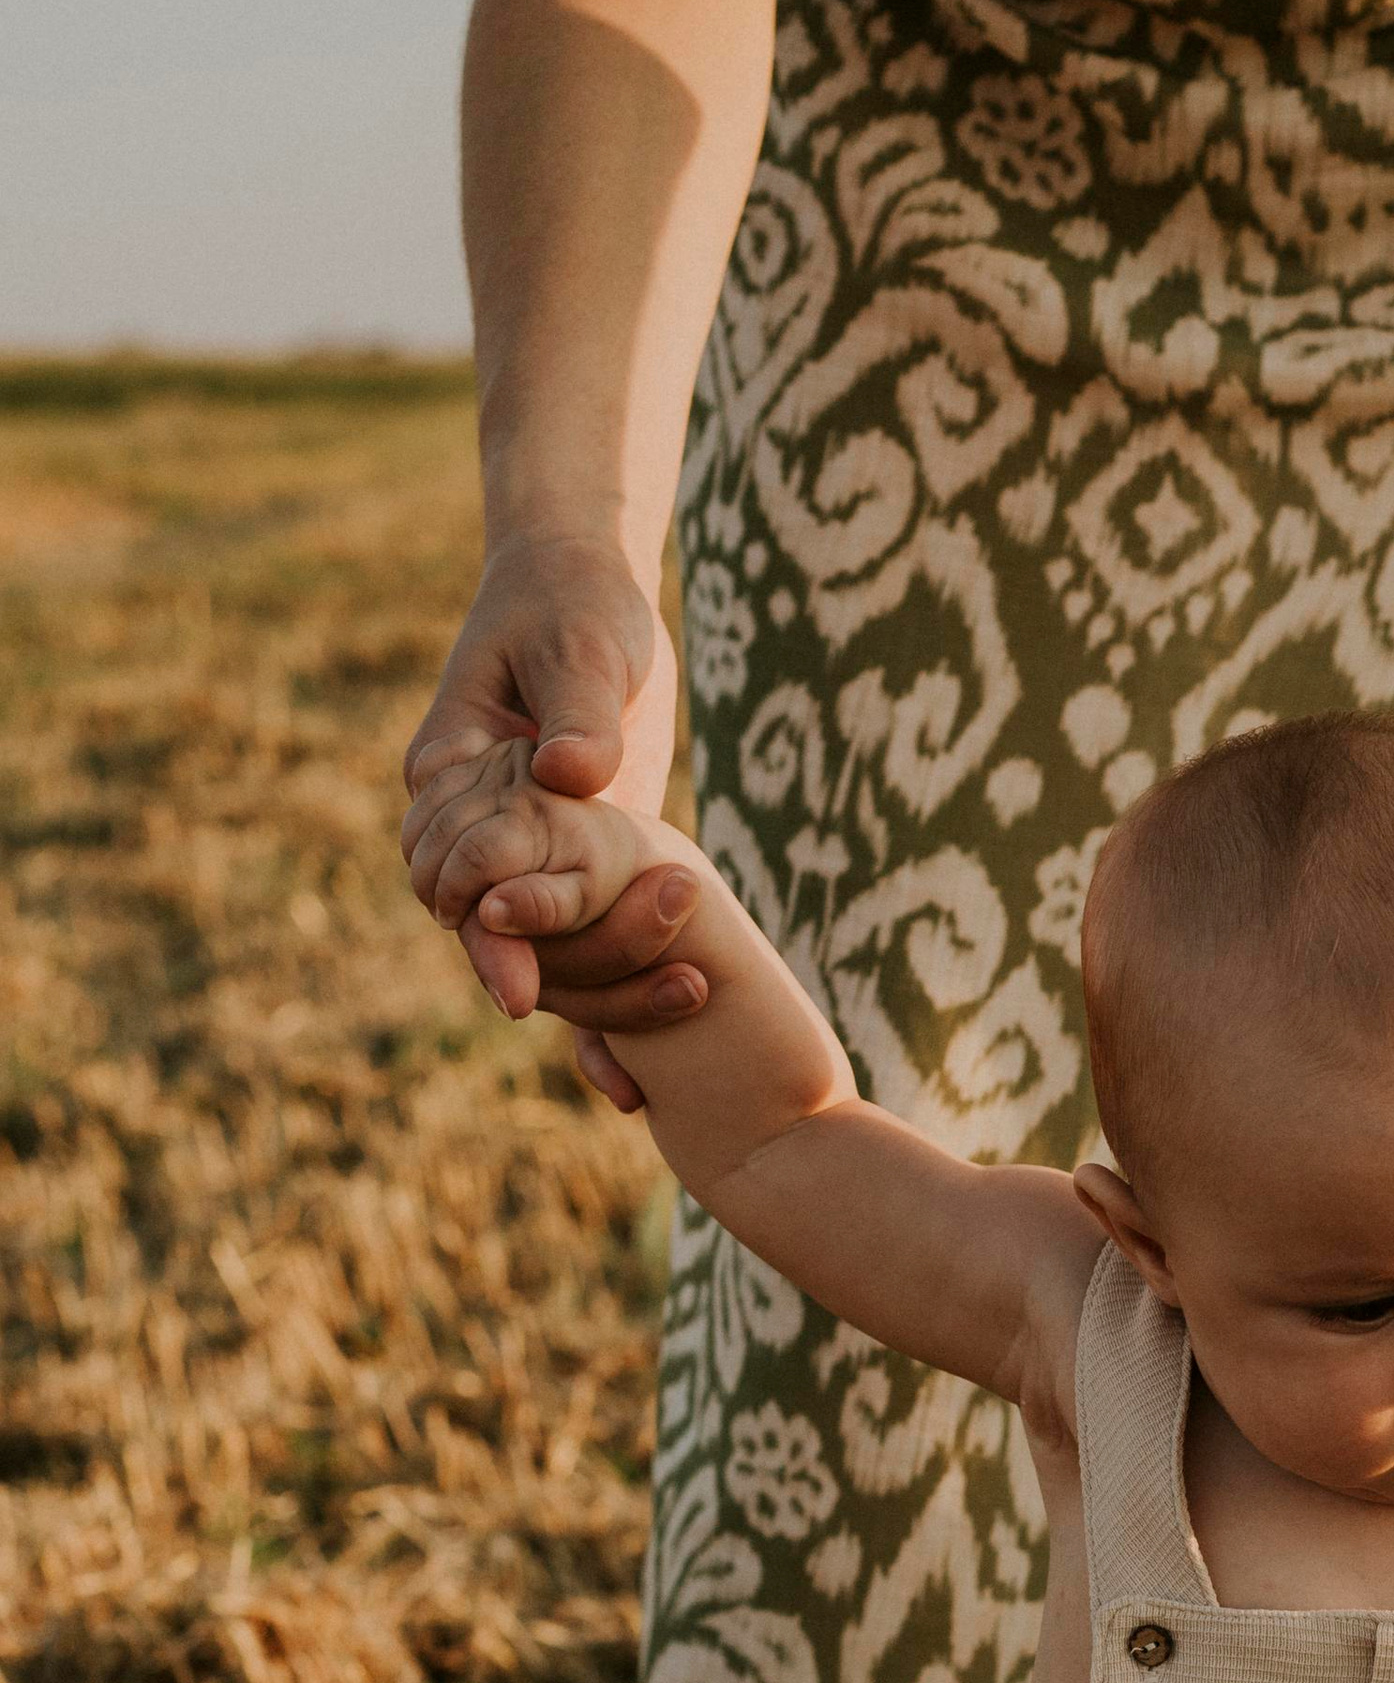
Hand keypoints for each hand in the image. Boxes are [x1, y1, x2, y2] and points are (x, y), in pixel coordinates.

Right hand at [401, 529, 677, 1019]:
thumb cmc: (574, 603)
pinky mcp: (581, 872)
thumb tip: (574, 776)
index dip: (486, 935)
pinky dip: (607, 1015)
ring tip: (654, 1059)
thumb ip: (578, 711)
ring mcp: (527, 857)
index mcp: (449, 770)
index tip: (518, 989)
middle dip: (543, 982)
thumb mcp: (582, 645)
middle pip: (490, 930)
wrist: (588, 594)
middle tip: (623, 1023)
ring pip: (535, 956)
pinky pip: (581, 953)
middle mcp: (474, 827)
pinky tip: (635, 1088)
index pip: (451, 872)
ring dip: (591, 1005)